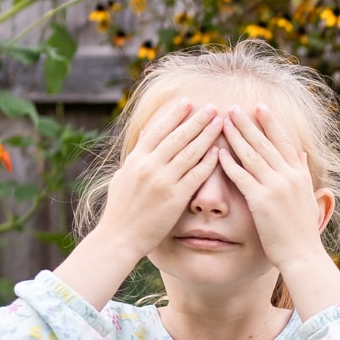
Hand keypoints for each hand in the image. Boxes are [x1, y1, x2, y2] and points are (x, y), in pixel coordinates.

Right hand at [92, 99, 224, 257]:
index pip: (158, 130)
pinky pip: (196, 175)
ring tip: (219, 122)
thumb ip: (136, 156)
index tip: (187, 102)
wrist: (119, 237)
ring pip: (190, 152)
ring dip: (207, 135)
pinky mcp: (175, 198)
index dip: (174, 115)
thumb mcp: (122, 177)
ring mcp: (163, 181)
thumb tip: (145, 134)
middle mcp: (150, 166)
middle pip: (178, 136)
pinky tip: (219, 151)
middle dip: (197, 119)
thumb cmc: (120, 210)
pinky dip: (208, 162)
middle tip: (212, 107)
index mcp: (136, 159)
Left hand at [218, 102, 332, 272]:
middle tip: (234, 107)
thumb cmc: (303, 231)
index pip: (283, 141)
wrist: (302, 254)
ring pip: (252, 155)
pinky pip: (242, 177)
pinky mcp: (261, 201)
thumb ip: (303, 173)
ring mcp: (275, 187)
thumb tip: (301, 154)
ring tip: (223, 122)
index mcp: (298, 175)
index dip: (270, 123)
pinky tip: (218, 152)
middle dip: (248, 123)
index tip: (259, 108)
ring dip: (236, 137)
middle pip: (264, 143)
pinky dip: (229, 163)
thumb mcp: (308, 197)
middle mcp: (288, 176)